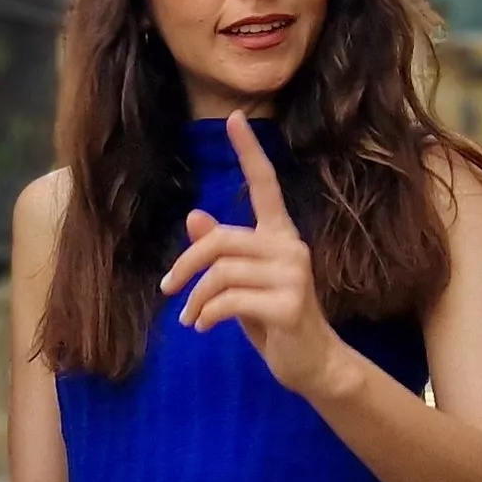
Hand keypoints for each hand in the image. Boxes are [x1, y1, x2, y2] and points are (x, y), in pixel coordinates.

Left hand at [159, 111, 353, 399]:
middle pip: (221, 239)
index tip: (234, 118)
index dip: (249, 151)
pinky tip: (203, 327)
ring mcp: (294, 274)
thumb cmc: (274, 319)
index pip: (265, 185)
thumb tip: (195, 216)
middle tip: (169, 290)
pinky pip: (230, 300)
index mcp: (280, 235)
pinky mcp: (289, 304)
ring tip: (190, 318)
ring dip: (195, 299)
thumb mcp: (242, 283)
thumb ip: (222, 252)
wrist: (312, 364)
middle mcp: (290, 247)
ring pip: (222, 272)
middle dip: (186, 265)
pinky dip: (207, 315)